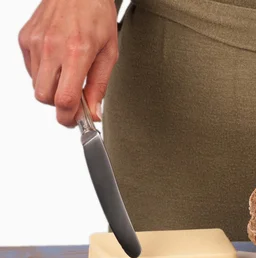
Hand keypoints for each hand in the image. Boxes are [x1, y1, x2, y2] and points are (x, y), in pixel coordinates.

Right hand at [18, 0, 118, 125]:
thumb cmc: (97, 16)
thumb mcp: (109, 53)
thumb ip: (99, 86)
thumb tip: (93, 114)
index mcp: (76, 52)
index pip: (64, 100)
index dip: (70, 117)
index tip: (78, 121)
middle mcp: (51, 48)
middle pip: (45, 98)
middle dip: (60, 105)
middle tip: (75, 102)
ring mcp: (35, 43)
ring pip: (37, 85)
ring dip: (53, 89)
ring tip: (69, 75)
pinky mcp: (25, 39)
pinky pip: (30, 70)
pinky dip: (44, 74)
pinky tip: (58, 62)